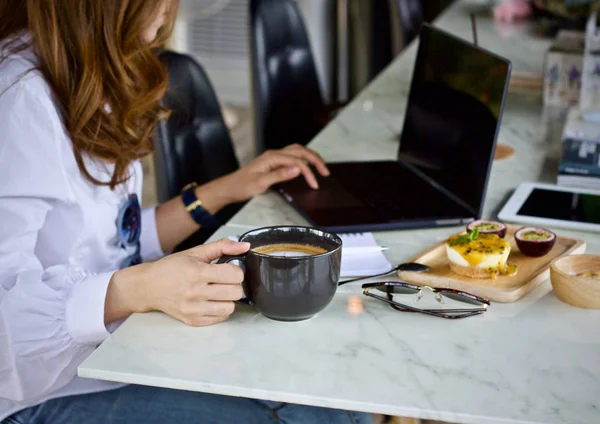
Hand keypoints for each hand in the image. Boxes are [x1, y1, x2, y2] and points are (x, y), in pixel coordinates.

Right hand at [107, 239, 249, 326]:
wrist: (148, 286)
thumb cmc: (172, 267)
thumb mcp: (196, 252)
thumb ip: (223, 246)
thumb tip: (245, 246)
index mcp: (198, 272)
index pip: (235, 275)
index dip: (236, 270)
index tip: (229, 269)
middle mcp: (195, 292)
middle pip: (236, 292)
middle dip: (234, 285)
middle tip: (225, 281)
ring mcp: (193, 309)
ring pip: (230, 307)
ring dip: (228, 299)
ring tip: (219, 292)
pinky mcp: (192, 321)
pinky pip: (220, 319)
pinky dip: (220, 310)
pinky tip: (212, 301)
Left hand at [218, 144, 329, 203]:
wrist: (229, 187)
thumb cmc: (242, 186)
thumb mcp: (260, 183)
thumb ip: (279, 175)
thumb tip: (297, 169)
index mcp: (272, 157)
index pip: (297, 161)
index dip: (308, 172)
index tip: (315, 185)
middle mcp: (274, 154)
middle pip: (300, 151)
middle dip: (315, 160)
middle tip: (326, 172)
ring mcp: (273, 157)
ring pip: (297, 151)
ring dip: (310, 157)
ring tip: (321, 168)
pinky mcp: (273, 162)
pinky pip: (292, 156)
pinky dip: (303, 159)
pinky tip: (307, 166)